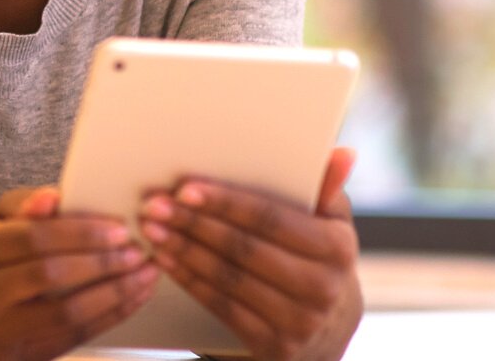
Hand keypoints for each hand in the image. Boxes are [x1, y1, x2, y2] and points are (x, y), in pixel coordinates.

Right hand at [0, 185, 160, 360]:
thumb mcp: (0, 218)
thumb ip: (27, 203)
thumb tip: (53, 197)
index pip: (31, 238)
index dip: (79, 233)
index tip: (118, 229)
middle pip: (49, 275)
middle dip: (101, 263)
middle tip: (136, 251)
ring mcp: (0, 333)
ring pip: (68, 313)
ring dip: (115, 292)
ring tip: (144, 273)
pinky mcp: (24, 356)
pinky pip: (77, 336)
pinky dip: (112, 315)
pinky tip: (133, 296)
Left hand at [137, 148, 363, 360]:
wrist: (328, 332)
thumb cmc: (319, 262)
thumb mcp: (332, 226)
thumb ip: (328, 188)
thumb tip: (343, 152)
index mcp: (337, 249)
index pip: (270, 219)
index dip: (225, 203)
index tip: (186, 188)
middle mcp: (322, 289)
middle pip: (243, 248)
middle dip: (193, 224)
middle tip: (155, 204)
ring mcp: (299, 322)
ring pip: (228, 278)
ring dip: (183, 250)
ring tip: (151, 228)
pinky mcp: (274, 345)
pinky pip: (222, 306)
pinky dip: (188, 280)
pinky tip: (165, 259)